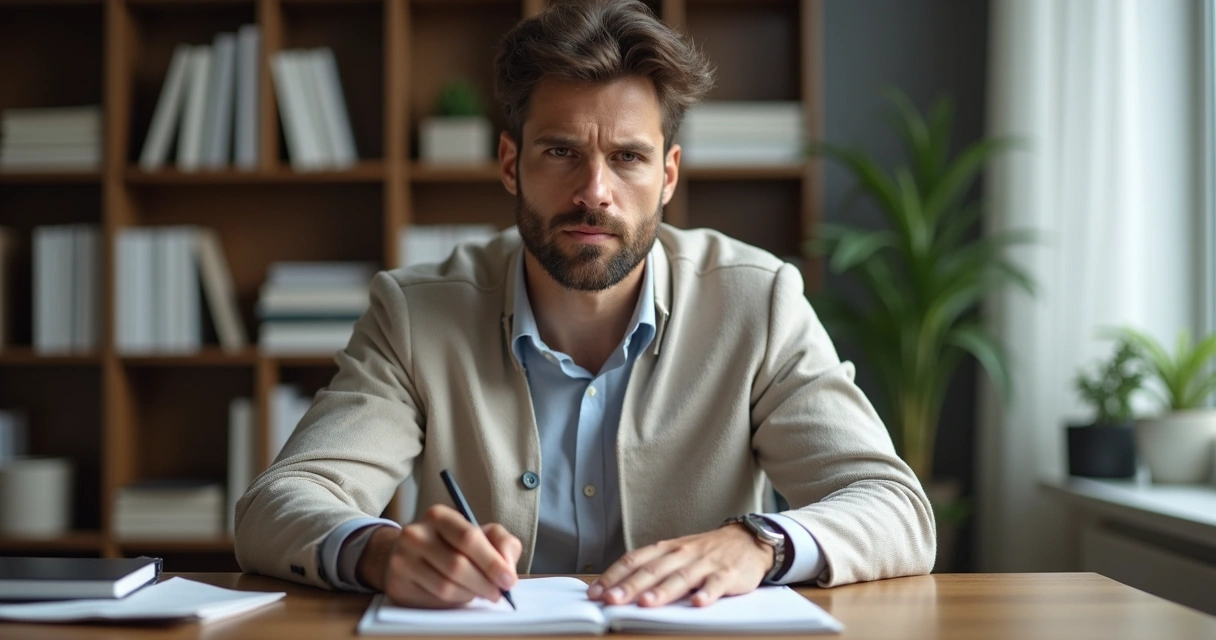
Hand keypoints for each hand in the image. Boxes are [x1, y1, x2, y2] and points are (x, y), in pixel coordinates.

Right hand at [356, 504, 521, 607]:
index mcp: (439, 516)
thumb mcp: (479, 534)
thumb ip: (501, 542)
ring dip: (470, 594)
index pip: (468, 538)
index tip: (509, 580)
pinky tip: (460, 595)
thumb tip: (508, 567)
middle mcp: (416, 534)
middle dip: (484, 583)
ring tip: (480, 592)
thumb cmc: (451, 544)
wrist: (407, 554)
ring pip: (446, 586)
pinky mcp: (397, 583)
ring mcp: (402, 559)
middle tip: (498, 593)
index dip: (492, 561)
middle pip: (457, 565)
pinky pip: (433, 599)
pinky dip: (454, 602)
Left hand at [587, 523, 773, 607]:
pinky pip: (716, 584)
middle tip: (611, 600)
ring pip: (681, 577)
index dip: (614, 576)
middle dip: (630, 586)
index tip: (596, 592)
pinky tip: (698, 604)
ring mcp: (705, 563)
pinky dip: (707, 593)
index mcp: (666, 549)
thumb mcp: (676, 553)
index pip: (634, 560)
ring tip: (646, 603)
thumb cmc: (705, 552)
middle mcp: (682, 553)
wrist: (747, 540)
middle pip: (653, 570)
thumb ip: (653, 568)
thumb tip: (618, 588)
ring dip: (663, 591)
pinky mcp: (727, 573)